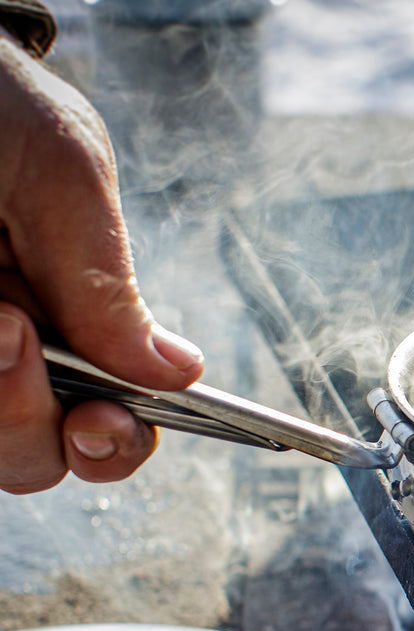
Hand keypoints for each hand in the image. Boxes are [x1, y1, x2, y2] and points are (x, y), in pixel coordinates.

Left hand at [0, 34, 203, 493]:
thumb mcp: (62, 175)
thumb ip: (109, 283)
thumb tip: (181, 373)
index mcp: (79, 322)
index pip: (116, 417)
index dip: (119, 444)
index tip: (103, 421)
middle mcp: (22, 351)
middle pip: (43, 454)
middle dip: (35, 421)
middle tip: (12, 337)